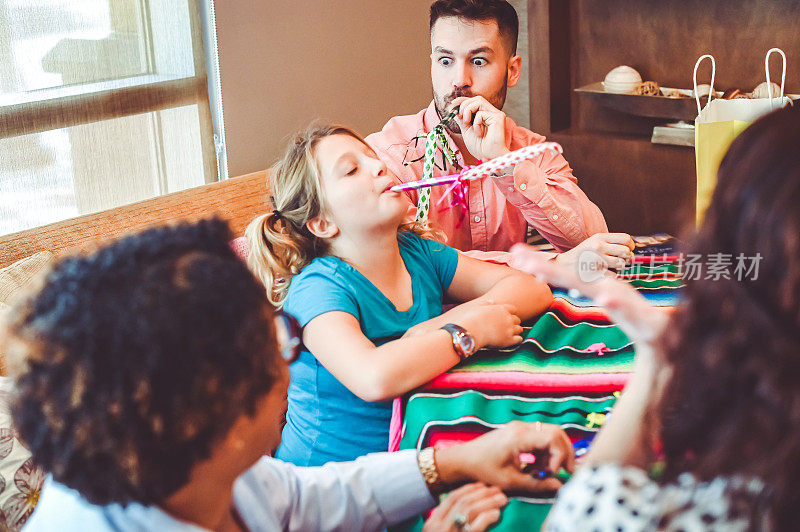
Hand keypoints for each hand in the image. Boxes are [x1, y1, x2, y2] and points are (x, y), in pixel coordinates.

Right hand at [422, 483, 506, 531]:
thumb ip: (447, 522)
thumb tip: (470, 507)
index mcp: (432, 523)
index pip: (452, 498)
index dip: (469, 490)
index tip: (482, 486)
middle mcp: (438, 526)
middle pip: (463, 501)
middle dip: (482, 493)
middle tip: (497, 491)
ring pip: (471, 509)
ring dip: (489, 501)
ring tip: (502, 499)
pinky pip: (477, 524)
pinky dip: (488, 516)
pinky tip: (496, 514)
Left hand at [435, 421, 574, 494]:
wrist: (463, 460)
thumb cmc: (482, 469)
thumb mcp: (510, 481)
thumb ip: (536, 484)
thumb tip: (559, 486)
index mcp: (519, 436)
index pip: (553, 437)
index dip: (560, 455)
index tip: (554, 472)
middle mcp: (521, 428)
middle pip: (555, 432)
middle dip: (564, 452)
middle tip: (565, 472)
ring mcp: (519, 429)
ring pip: (549, 435)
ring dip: (553, 454)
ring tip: (544, 472)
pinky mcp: (517, 433)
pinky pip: (539, 439)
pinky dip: (543, 453)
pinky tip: (534, 468)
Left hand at [452, 96, 509, 160]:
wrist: (488, 157)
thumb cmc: (480, 147)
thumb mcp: (466, 131)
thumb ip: (461, 120)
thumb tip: (454, 111)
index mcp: (485, 115)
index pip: (474, 102)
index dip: (462, 100)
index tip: (452, 105)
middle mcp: (491, 113)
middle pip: (477, 98)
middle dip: (464, 104)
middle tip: (459, 115)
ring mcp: (496, 114)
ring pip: (479, 101)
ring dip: (468, 110)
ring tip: (466, 122)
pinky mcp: (498, 117)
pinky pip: (481, 113)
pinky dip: (476, 123)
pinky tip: (479, 133)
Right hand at [455, 302, 522, 348]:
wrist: (470, 331)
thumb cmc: (471, 320)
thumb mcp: (478, 308)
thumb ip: (486, 304)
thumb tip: (491, 301)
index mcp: (501, 308)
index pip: (513, 309)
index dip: (510, 313)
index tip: (506, 318)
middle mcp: (508, 318)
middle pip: (517, 319)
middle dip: (513, 323)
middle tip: (507, 327)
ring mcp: (509, 329)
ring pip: (519, 329)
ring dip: (515, 331)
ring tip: (509, 335)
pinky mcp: (509, 340)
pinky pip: (519, 339)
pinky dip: (516, 340)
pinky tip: (510, 341)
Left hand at [510, 243, 666, 344]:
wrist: (660, 333)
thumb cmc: (632, 315)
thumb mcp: (607, 301)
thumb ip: (589, 292)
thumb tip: (573, 287)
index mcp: (595, 285)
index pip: (562, 274)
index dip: (540, 265)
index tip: (517, 255)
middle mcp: (602, 286)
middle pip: (567, 275)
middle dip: (542, 265)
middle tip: (517, 255)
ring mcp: (617, 295)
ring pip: (589, 287)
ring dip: (568, 278)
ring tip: (543, 273)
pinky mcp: (632, 310)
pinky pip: (621, 304)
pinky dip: (613, 300)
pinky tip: (604, 299)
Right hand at [554, 233, 634, 270]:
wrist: (563, 265)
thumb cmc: (582, 254)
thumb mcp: (594, 242)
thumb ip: (611, 243)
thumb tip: (632, 249)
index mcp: (599, 237)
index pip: (626, 238)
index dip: (630, 245)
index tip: (628, 250)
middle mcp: (599, 246)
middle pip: (626, 251)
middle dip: (625, 257)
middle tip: (619, 259)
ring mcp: (597, 259)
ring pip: (621, 264)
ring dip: (618, 267)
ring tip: (609, 266)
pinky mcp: (595, 272)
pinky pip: (613, 275)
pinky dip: (610, 276)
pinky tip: (602, 273)